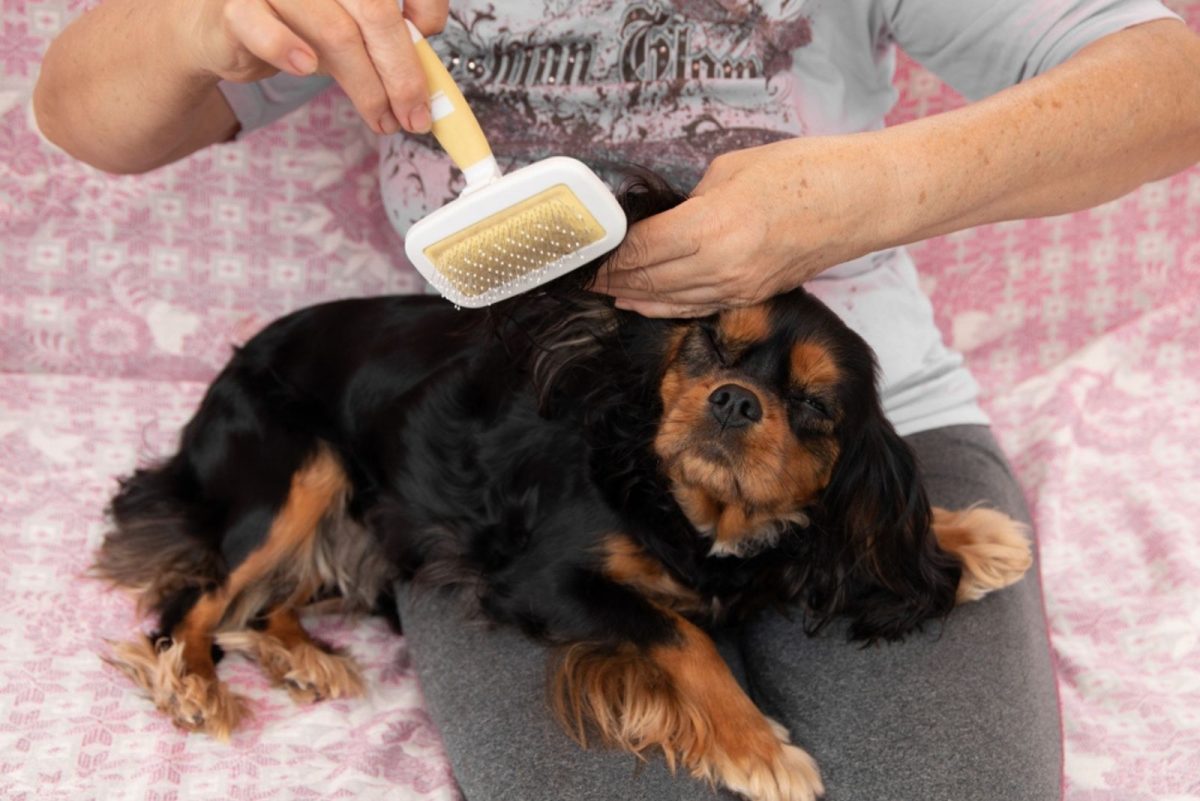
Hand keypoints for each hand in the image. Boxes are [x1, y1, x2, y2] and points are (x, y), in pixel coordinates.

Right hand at [185, 0, 448, 134]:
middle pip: (375, 11)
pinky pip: (262, 27)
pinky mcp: (235, 6)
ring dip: (367, 87)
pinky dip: (287, 49)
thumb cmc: (295, 23)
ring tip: (382, 120)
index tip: (431, 40)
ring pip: (335, 32)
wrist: (218, 27)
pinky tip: (306, 69)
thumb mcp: (350, 25)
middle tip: (416, 115)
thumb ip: (389, 34)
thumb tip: (432, 67)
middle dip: (403, 72)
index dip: (426, 5)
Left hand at [596, 136, 894, 316]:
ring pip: (671, 301)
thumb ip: (691, 199)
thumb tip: (665, 218)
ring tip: (605, 293)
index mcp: (710, 227)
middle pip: (650, 281)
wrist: (860, 201)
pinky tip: (644, 305)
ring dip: (634, 298)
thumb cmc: (803, 172)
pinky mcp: (754, 294)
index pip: (641, 250)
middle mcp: (721, 266)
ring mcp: (738, 286)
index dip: (608, 256)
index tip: (584, 253)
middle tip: (582, 276)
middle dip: (612, 280)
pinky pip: (698, 306)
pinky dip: (665, 307)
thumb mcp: (732, 169)